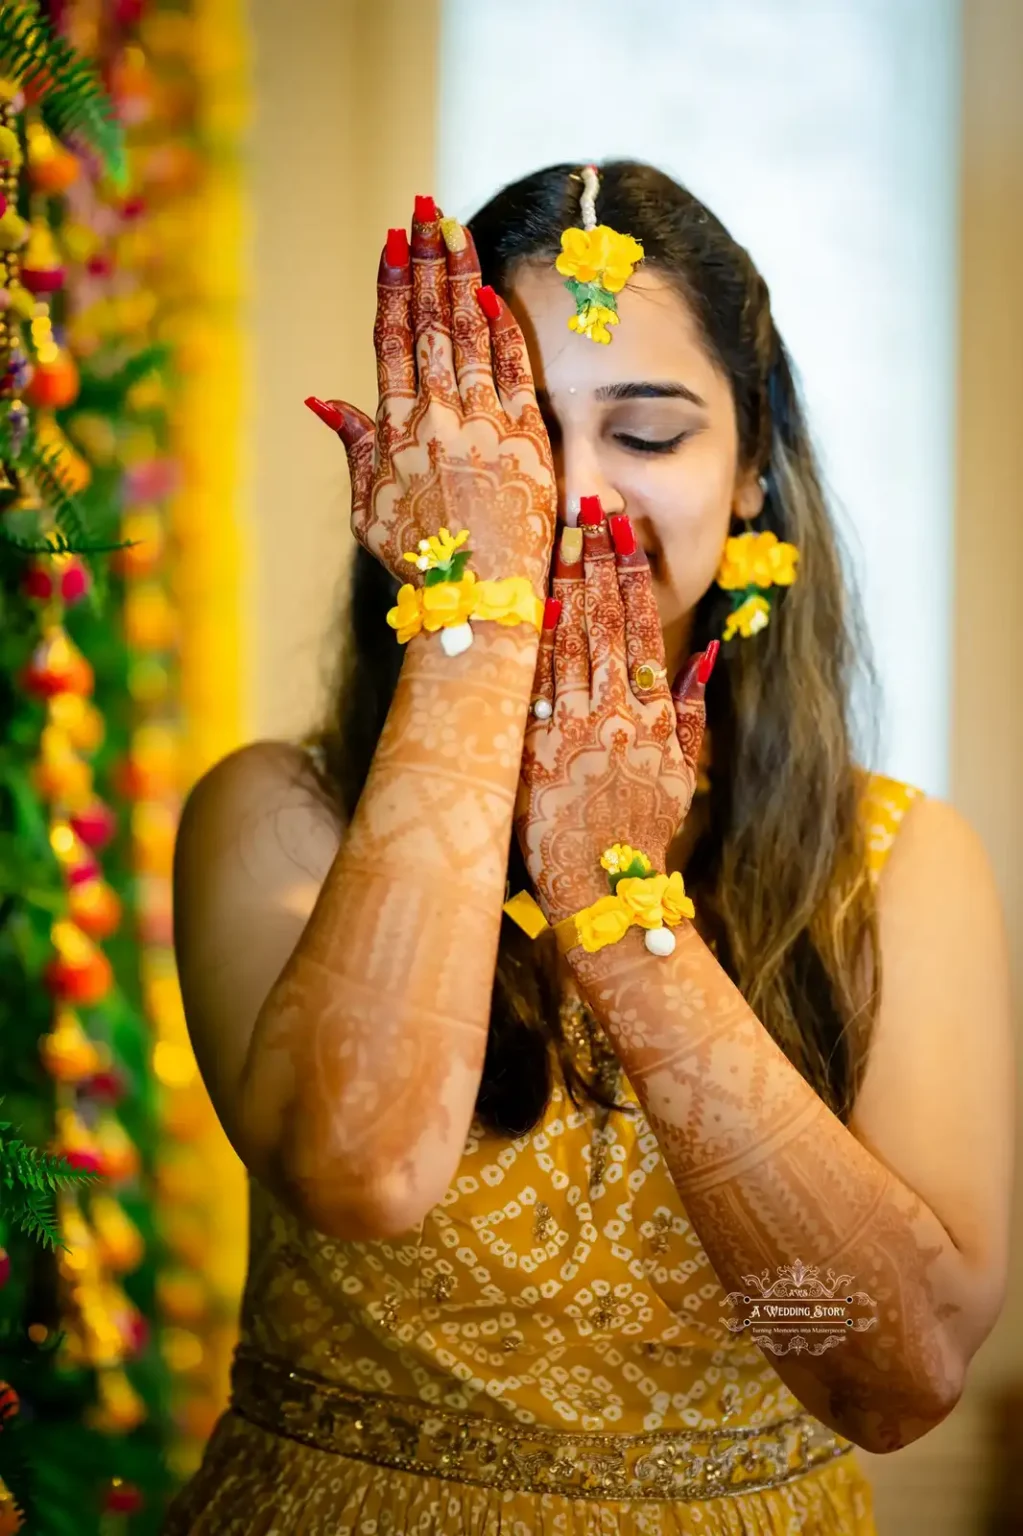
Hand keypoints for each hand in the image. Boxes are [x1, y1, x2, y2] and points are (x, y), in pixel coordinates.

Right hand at [306, 199, 555, 594]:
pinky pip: (513, 369)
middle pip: (429, 323)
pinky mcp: (525, 436)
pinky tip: (492, 288)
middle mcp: (435, 415)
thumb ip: (354, 446)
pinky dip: (501, 328)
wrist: (476, 598)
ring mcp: (482, 422)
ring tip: (453, 228)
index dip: (392, 286)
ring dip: (460, 275)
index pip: (391, 340)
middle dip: (425, 261)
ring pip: (468, 333)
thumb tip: (322, 399)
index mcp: (394, 429)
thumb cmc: (420, 565)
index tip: (392, 244)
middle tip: (423, 210)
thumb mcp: (368, 510)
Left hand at [515, 507, 716, 923]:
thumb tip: (706, 654)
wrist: (603, 886)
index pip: (642, 626)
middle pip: (606, 619)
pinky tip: (533, 598)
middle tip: (587, 504)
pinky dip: (537, 639)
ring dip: (566, 581)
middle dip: (596, 557)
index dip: (631, 572)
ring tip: (558, 532)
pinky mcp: (539, 747)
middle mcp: (616, 710)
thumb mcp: (681, 769)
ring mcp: (576, 726)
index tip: (621, 527)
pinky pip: (537, 682)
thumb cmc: (643, 829)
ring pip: (572, 640)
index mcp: (653, 712)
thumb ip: (692, 709)